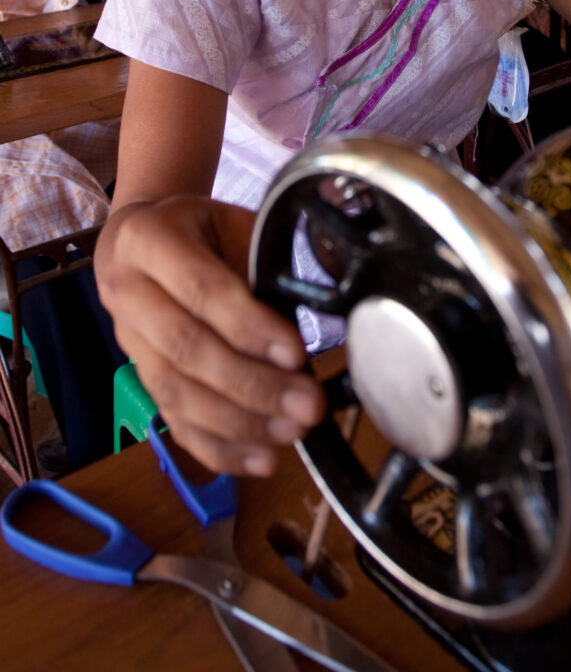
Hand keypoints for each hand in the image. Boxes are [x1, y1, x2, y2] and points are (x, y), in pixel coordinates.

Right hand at [95, 196, 326, 474]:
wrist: (139, 239)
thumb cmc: (199, 230)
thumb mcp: (232, 223)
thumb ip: (267, 259)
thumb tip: (329, 302)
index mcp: (149, 239)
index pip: (201, 290)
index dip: (249, 326)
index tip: (296, 353)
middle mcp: (127, 291)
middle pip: (187, 350)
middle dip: (252, 385)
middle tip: (306, 405)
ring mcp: (127, 340)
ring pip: (178, 393)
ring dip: (240, 422)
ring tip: (292, 433)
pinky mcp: (139, 378)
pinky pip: (174, 421)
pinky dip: (218, 448)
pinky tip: (259, 459)